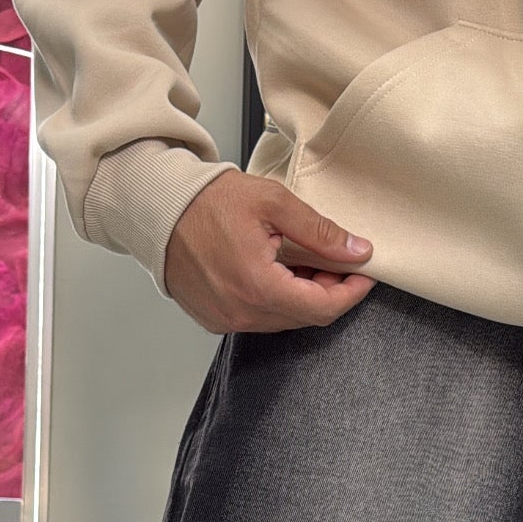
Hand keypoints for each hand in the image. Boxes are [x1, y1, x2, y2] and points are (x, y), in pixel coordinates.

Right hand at [163, 168, 375, 333]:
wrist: (158, 209)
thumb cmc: (207, 202)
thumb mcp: (274, 203)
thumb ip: (320, 232)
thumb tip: (356, 251)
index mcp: (258, 286)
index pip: (323, 308)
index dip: (351, 292)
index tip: (364, 274)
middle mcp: (241, 312)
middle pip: (306, 317)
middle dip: (329, 291)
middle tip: (337, 261)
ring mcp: (225, 319)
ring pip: (284, 320)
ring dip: (303, 296)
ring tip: (306, 263)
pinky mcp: (214, 318)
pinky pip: (259, 318)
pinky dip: (277, 300)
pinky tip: (278, 273)